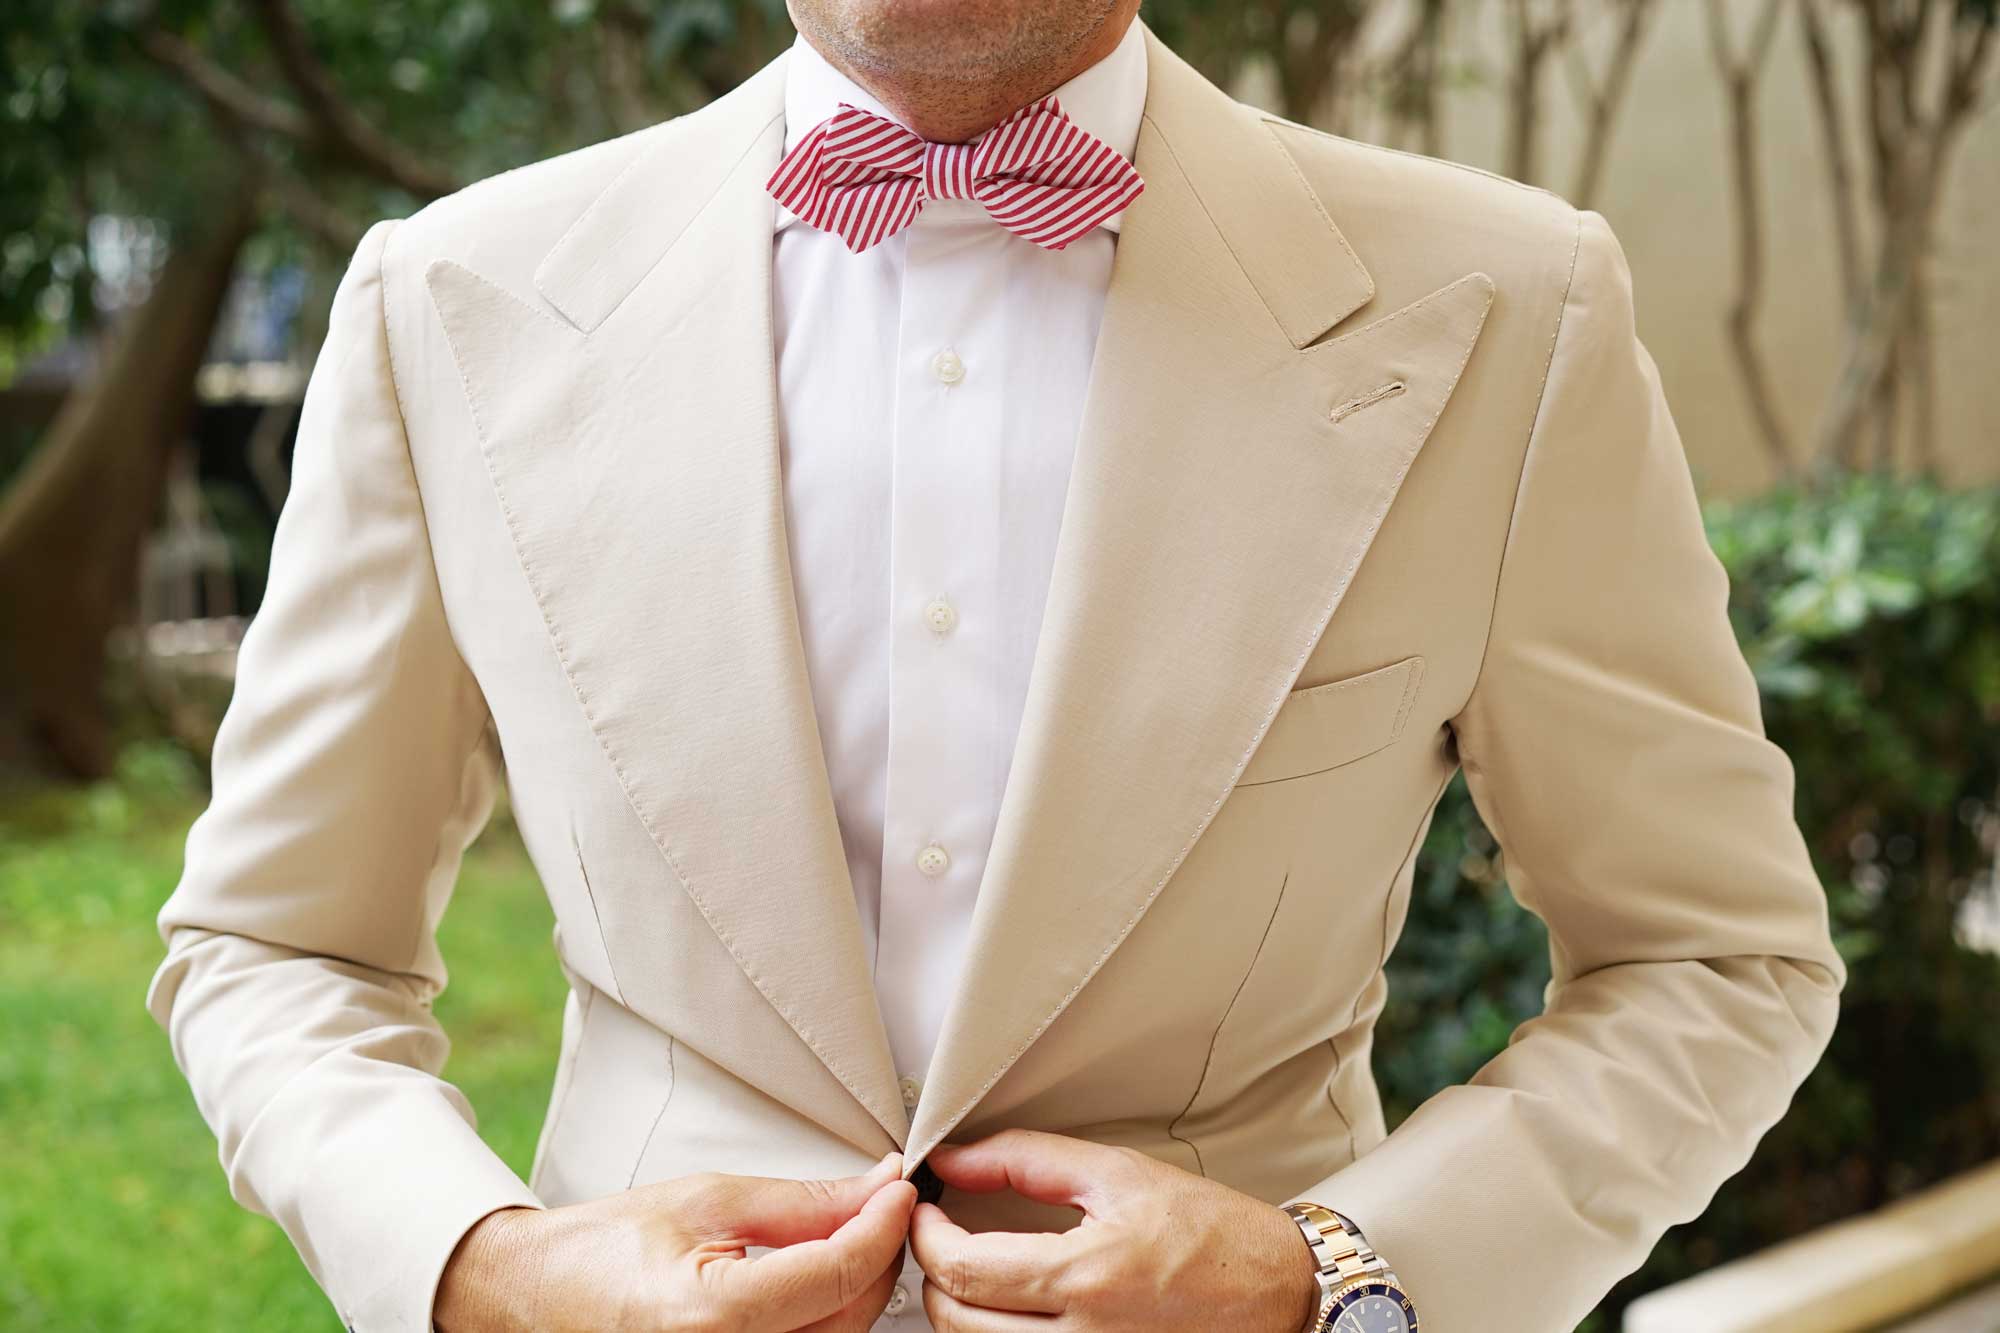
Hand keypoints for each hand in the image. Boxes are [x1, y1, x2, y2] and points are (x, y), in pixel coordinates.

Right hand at [435, 1151, 917, 1331]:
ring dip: (855, 1287)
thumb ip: (802, 1202)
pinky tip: (815, 1282)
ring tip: (839, 1236)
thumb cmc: (604, 1251)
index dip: (885, 1222)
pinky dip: (826, 1316)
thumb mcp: (707, 1201)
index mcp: (713, 1318)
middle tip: (875, 1202)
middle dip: (874, 1253)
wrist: (539, 1296)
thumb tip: (877, 1188)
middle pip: (853, 1313)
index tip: (900, 1187)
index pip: (841, 1270)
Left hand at [909, 1130, 1319, 1330]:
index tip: (925, 1210)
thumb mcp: (1117, 1173)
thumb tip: (955, 1159)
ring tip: (975, 1270)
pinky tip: (1009, 1306)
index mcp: (1085, 1276)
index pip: (960, 1268)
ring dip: (959, 1309)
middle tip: (941, 1236)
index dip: (924, 1235)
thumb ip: (1025, 1159)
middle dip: (933, 1274)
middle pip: (956, 1320)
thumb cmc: (1211, 1232)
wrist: (1279, 1293)